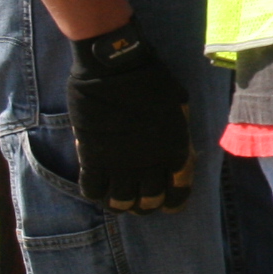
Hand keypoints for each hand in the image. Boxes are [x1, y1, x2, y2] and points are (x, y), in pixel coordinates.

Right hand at [66, 18, 193, 212]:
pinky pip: (93, 190)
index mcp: (176, 150)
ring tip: (118, 197)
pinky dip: (95, 193)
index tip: (170, 205)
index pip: (179, 190)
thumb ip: (178, 132)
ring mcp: (120, 164)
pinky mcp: (93, 159)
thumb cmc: (152, 79)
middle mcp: (151, 164)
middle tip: (140, 199)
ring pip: (121, 202)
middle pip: (149, 201)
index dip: (175, 201)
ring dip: (121, 203)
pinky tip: (97, 185)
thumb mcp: (179, 107)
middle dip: (146, 204)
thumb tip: (178, 148)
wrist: (116, 68)